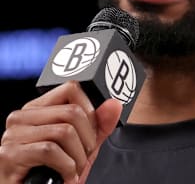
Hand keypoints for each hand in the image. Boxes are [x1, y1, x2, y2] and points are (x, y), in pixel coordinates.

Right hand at [0, 81, 121, 183]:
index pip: (71, 88)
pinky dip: (66, 167)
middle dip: (87, 138)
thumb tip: (114, 104)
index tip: (92, 131)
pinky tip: (65, 177)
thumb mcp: (83, 145)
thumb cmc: (56, 172)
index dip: (90, 109)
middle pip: (72, 111)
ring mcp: (13, 135)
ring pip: (64, 131)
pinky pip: (50, 150)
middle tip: (84, 156)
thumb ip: (99, 124)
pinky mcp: (10, 154)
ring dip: (78, 157)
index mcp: (38, 108)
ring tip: (74, 169)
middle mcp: (22, 117)